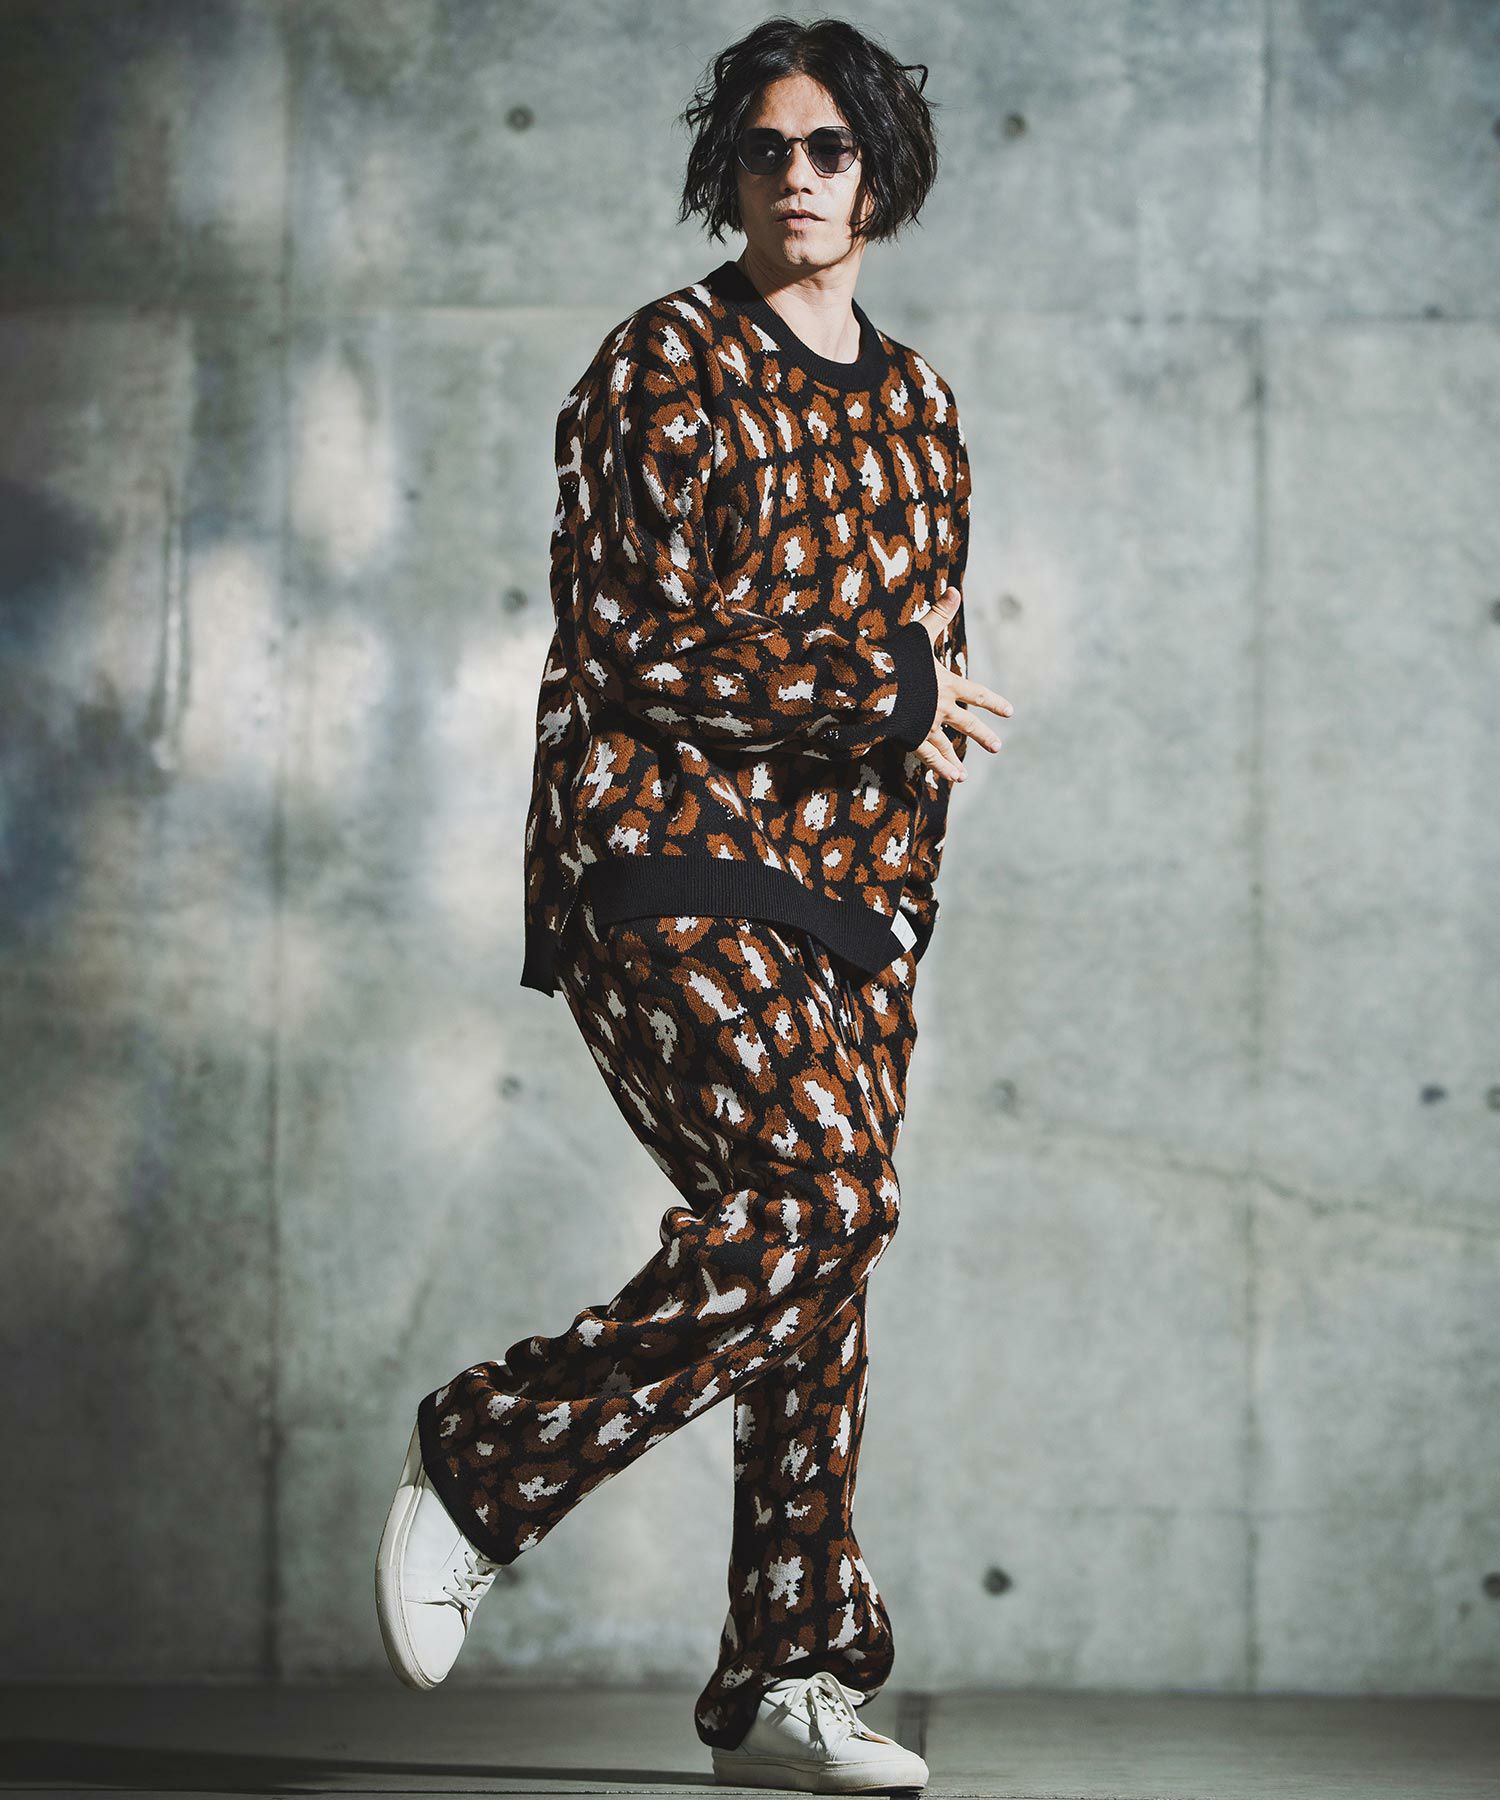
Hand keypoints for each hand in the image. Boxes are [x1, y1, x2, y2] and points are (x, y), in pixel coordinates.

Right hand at [914, 586, 1011, 784]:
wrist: (878, 683)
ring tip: (965, 775)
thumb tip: (955, 590)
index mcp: (947, 683)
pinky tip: (951, 779)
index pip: (976, 694)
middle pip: (967, 724)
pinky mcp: (911, 737)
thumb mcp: (921, 633)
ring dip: (957, 759)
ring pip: (947, 745)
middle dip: (983, 735)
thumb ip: (939, 615)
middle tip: (998, 747)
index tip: (1010, 712)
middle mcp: (942, 707)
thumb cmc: (898, 657)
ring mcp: (928, 725)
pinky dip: (941, 768)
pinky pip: (929, 757)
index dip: (993, 703)